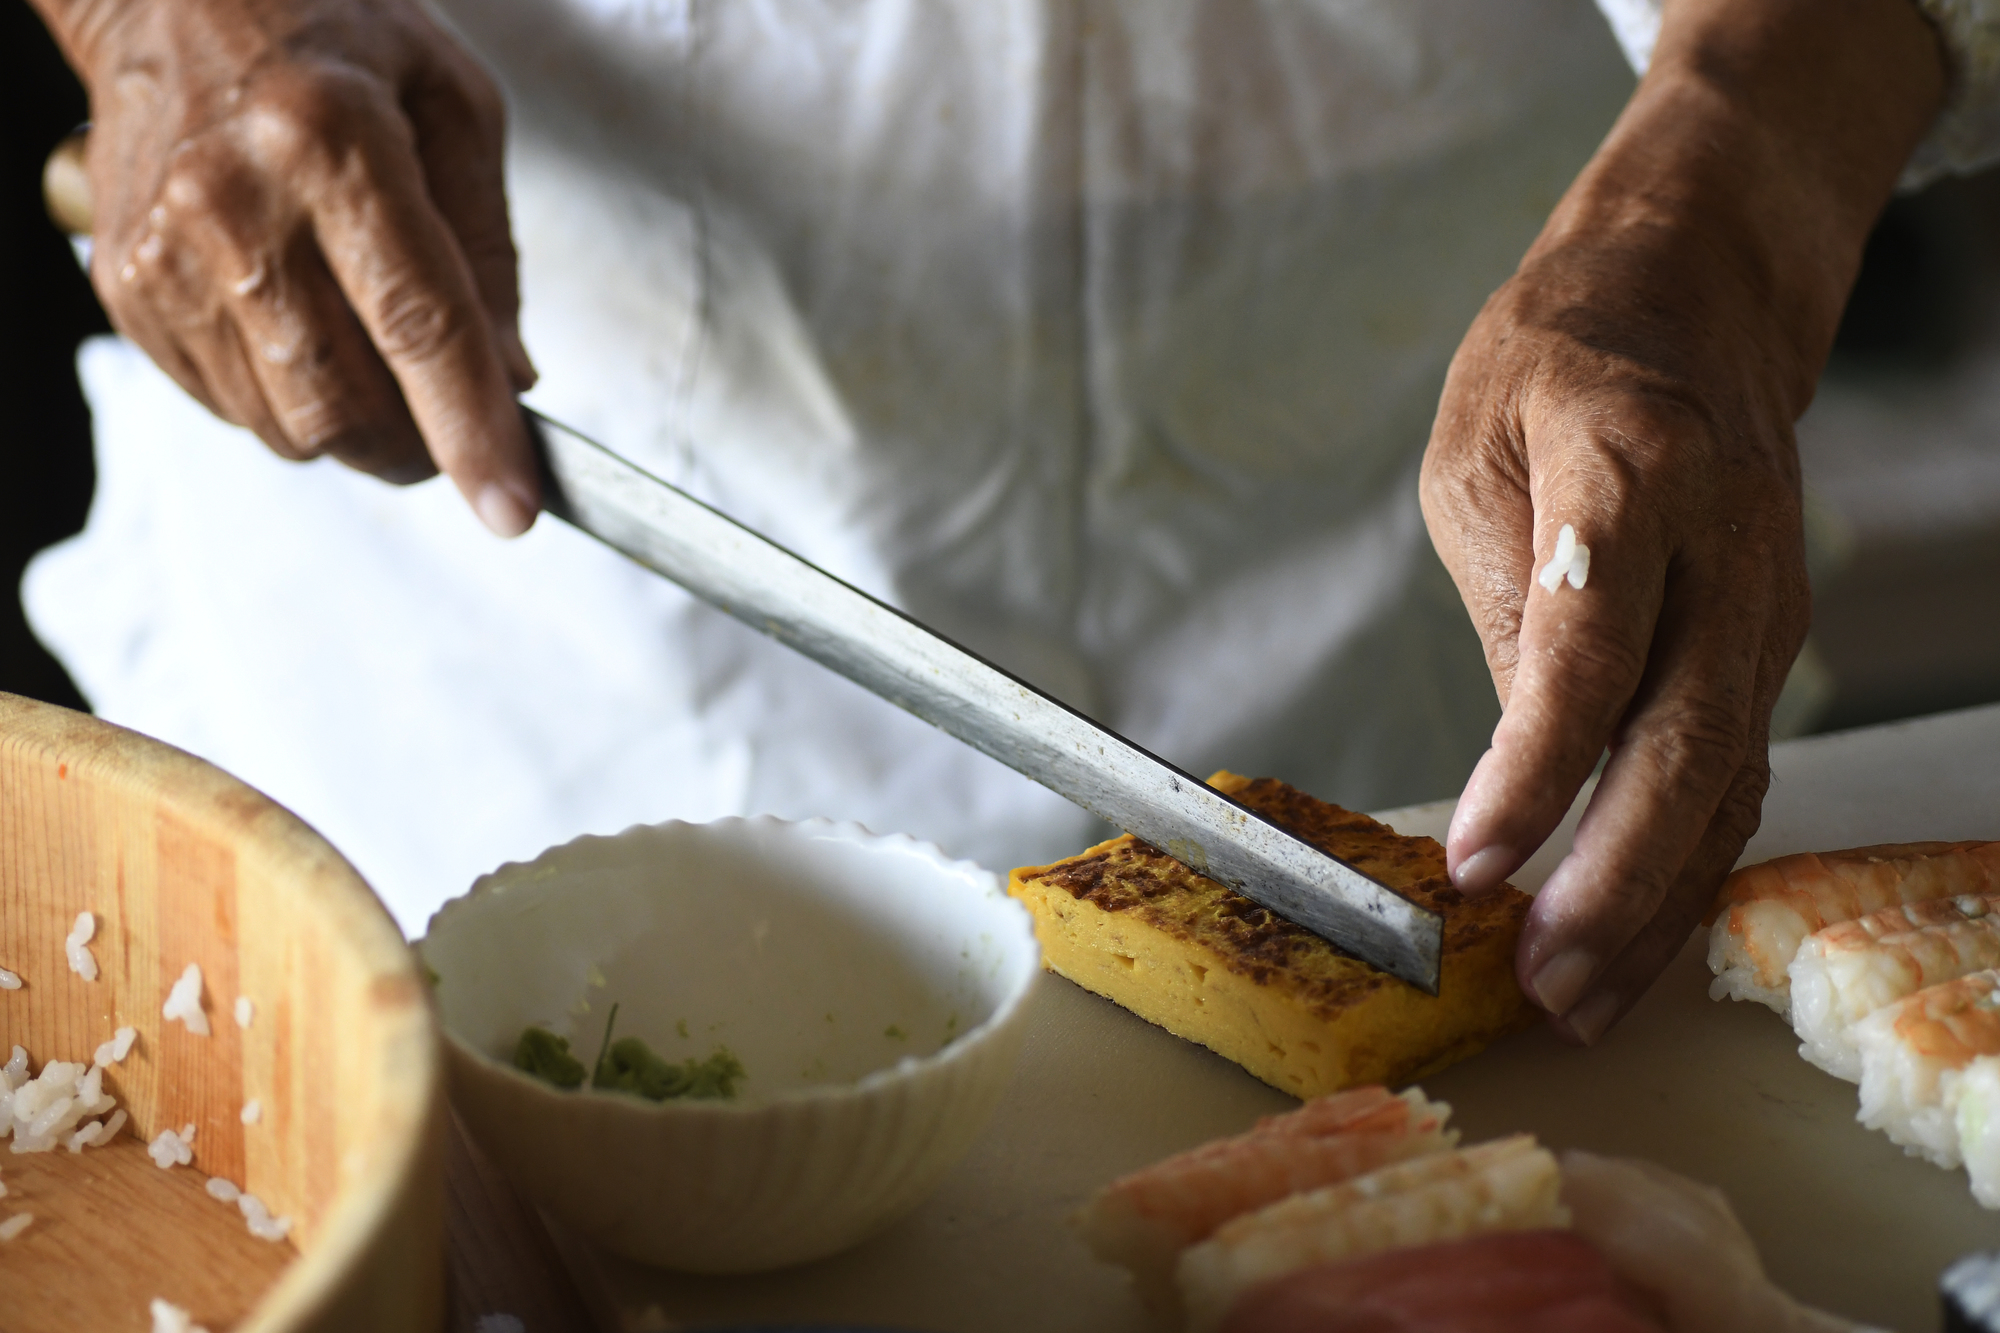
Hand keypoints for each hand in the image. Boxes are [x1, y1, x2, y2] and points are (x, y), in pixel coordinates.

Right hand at [32, 0, 538, 534]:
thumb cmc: (329, 34)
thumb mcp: (454, 106)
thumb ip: (490, 253)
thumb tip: (512, 382)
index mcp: (330, 141)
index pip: (420, 326)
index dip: (473, 433)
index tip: (513, 510)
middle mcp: (235, 203)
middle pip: (347, 405)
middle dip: (417, 446)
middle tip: (448, 424)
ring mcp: (166, 253)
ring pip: (288, 427)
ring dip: (353, 424)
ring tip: (365, 341)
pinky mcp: (128, 288)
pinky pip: (229, 406)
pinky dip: (286, 397)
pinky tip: (297, 319)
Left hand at [1422, 0, 1942, 1041]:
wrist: (1692, 304)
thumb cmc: (1555, 368)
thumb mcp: (1476, 453)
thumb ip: (1502, 597)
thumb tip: (1522, 762)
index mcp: (1635, 475)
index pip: (1590, 650)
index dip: (1534, 769)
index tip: (1471, 862)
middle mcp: (1729, 550)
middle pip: (1686, 741)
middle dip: (1612, 877)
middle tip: (1536, 974)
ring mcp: (1765, 607)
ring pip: (1725, 781)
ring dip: (1653, 901)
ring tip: (1574, 998)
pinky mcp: (1766, 650)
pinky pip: (1732, 777)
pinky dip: (1683, 868)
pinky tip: (1629, 944)